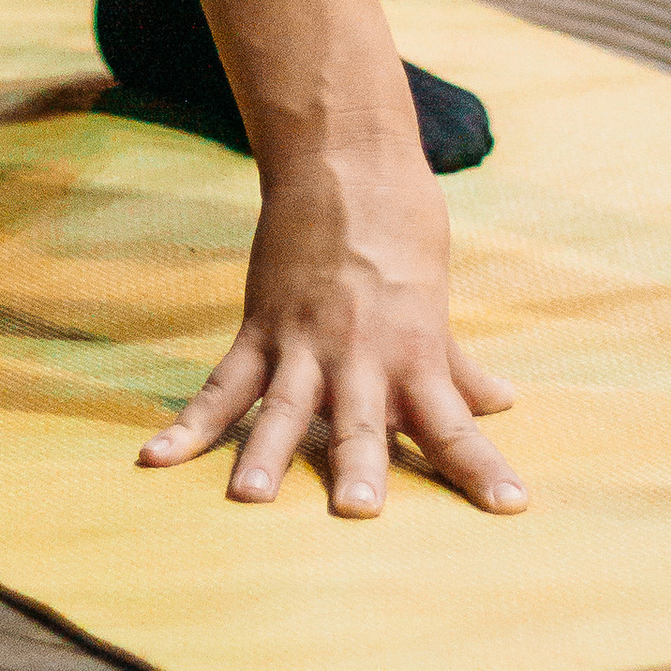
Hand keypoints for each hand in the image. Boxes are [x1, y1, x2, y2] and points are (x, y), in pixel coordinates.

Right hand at [140, 137, 524, 517]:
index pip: (455, 424)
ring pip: (285, 408)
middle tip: (357, 512)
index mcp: (414, 351)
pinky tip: (158, 458)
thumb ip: (458, 363)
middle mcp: (360, 354)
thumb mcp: (435, 297)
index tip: (512, 508)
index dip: (482, 468)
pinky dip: (190, 423)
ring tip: (250, 498)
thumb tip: (500, 404)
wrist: (345, 158)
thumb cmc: (402, 226)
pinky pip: (224, 384)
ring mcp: (304, 341)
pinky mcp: (261, 325)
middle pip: (361, 421)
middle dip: (358, 466)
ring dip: (268, 454)